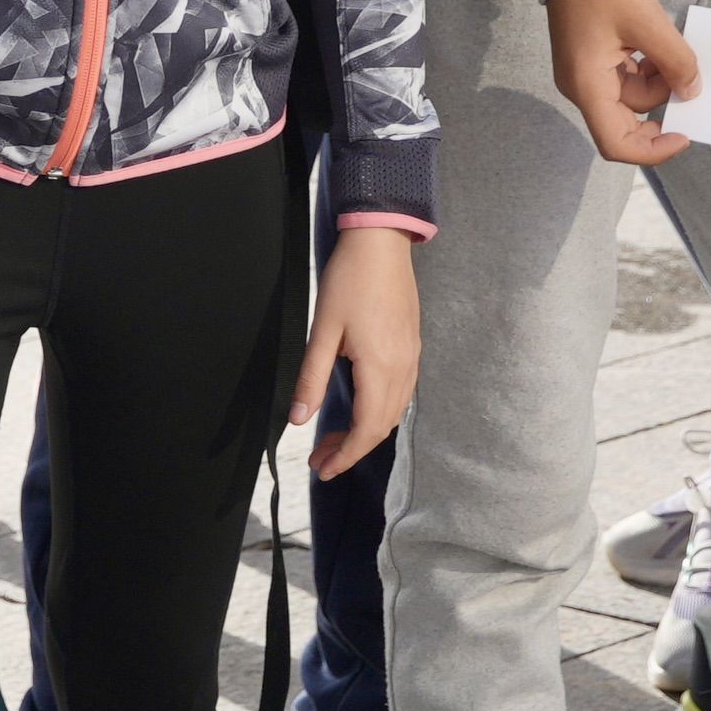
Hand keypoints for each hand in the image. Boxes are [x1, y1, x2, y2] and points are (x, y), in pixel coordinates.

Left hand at [297, 225, 422, 476]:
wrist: (381, 241)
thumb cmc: (349, 282)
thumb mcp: (323, 330)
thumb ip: (312, 378)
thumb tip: (298, 419)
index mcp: (380, 368)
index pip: (367, 430)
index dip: (346, 456)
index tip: (323, 469)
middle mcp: (403, 369)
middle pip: (382, 426)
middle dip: (352, 449)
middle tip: (321, 458)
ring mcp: (412, 357)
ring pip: (394, 411)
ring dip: (367, 431)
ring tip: (335, 438)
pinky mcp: (413, 346)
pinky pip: (401, 393)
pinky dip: (380, 412)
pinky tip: (360, 408)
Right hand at [542, 0, 696, 166]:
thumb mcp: (648, 23)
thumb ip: (675, 62)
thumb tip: (692, 92)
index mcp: (587, 86)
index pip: (617, 144)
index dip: (653, 150)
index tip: (684, 133)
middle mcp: (581, 87)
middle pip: (626, 120)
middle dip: (660, 103)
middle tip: (685, 78)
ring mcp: (584, 72)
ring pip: (630, 95)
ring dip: (657, 80)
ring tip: (671, 49)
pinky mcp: (591, 58)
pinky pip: (624, 77)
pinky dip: (646, 68)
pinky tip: (657, 45)